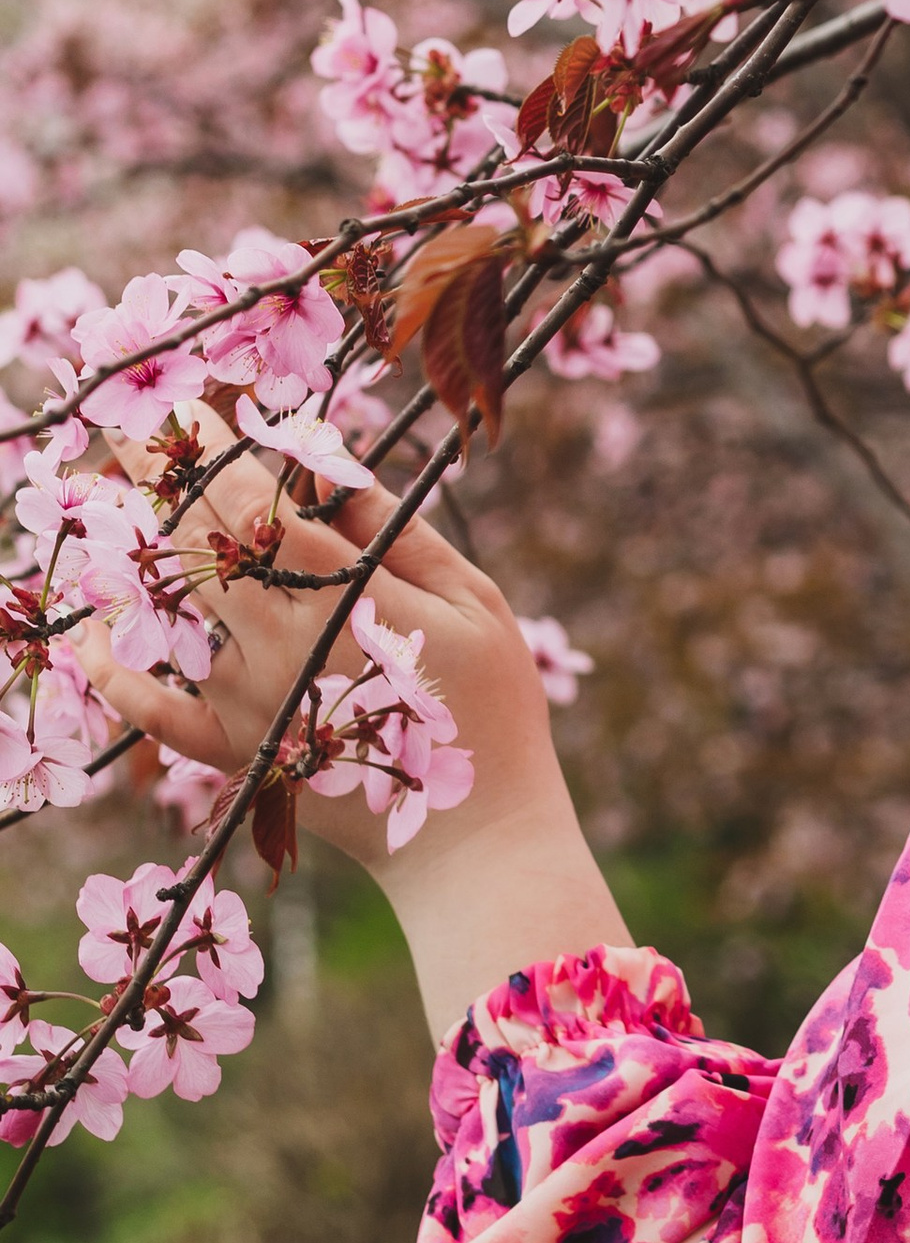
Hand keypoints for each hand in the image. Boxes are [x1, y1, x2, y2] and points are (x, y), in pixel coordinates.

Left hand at [80, 415, 626, 1032]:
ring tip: (116, 501)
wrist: (473, 835)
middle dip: (161, 480)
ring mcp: (248, 700)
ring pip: (170, 612)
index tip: (197, 408)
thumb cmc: (490, 704)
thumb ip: (397, 532)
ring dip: (138, 551)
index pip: (258, 502)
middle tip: (136, 433)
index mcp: (343, 597)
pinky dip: (109, 674)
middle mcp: (278, 643)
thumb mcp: (471, 600)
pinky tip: (86, 636)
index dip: (217, 450)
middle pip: (198, 545)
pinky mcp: (236, 751)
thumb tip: (330, 468)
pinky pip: (152, 712)